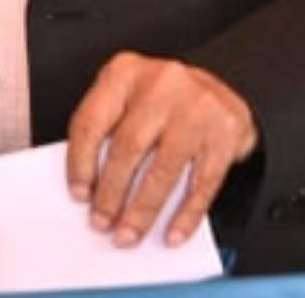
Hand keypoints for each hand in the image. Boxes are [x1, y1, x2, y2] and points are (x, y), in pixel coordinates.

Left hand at [66, 52, 256, 248]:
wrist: (217, 92)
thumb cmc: (163, 98)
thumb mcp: (128, 97)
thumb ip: (107, 128)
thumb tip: (89, 184)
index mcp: (125, 72)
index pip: (92, 121)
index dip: (80, 163)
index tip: (79, 194)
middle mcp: (161, 84)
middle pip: (127, 148)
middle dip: (111, 194)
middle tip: (102, 222)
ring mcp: (196, 108)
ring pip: (162, 171)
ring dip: (142, 212)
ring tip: (128, 233)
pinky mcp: (225, 133)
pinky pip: (202, 185)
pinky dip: (185, 216)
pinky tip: (172, 233)